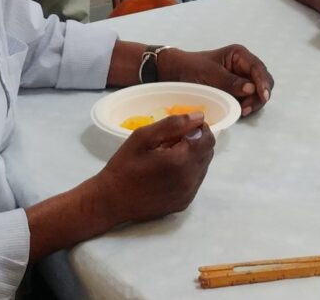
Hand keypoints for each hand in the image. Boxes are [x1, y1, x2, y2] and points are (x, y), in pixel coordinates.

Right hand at [95, 113, 213, 224]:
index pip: (208, 138)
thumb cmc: (124, 165)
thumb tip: (199, 117)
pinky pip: (195, 181)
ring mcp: (189, 193)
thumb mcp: (143, 137)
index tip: (180, 129)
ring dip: (192, 157)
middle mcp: (191, 179)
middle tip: (170, 142)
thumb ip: (173, 124)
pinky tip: (167, 172)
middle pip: (208, 152)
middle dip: (195, 142)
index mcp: (181, 160)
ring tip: (167, 157)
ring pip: (203, 167)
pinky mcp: (184, 203)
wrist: (112, 201)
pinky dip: (187, 172)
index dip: (197, 129)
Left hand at [159, 45, 272, 116]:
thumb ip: (231, 82)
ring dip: (253, 102)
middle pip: (263, 81)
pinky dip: (247, 105)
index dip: (263, 82)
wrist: (175, 73)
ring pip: (258, 92)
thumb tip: (251, 88)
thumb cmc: (191, 68)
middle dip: (259, 95)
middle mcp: (243, 66)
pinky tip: (239, 110)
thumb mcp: (210, 74)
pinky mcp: (236, 90)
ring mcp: (241, 79)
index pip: (258, 68)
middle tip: (247, 108)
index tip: (263, 96)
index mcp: (239, 55)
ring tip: (242, 111)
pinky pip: (248, 99)